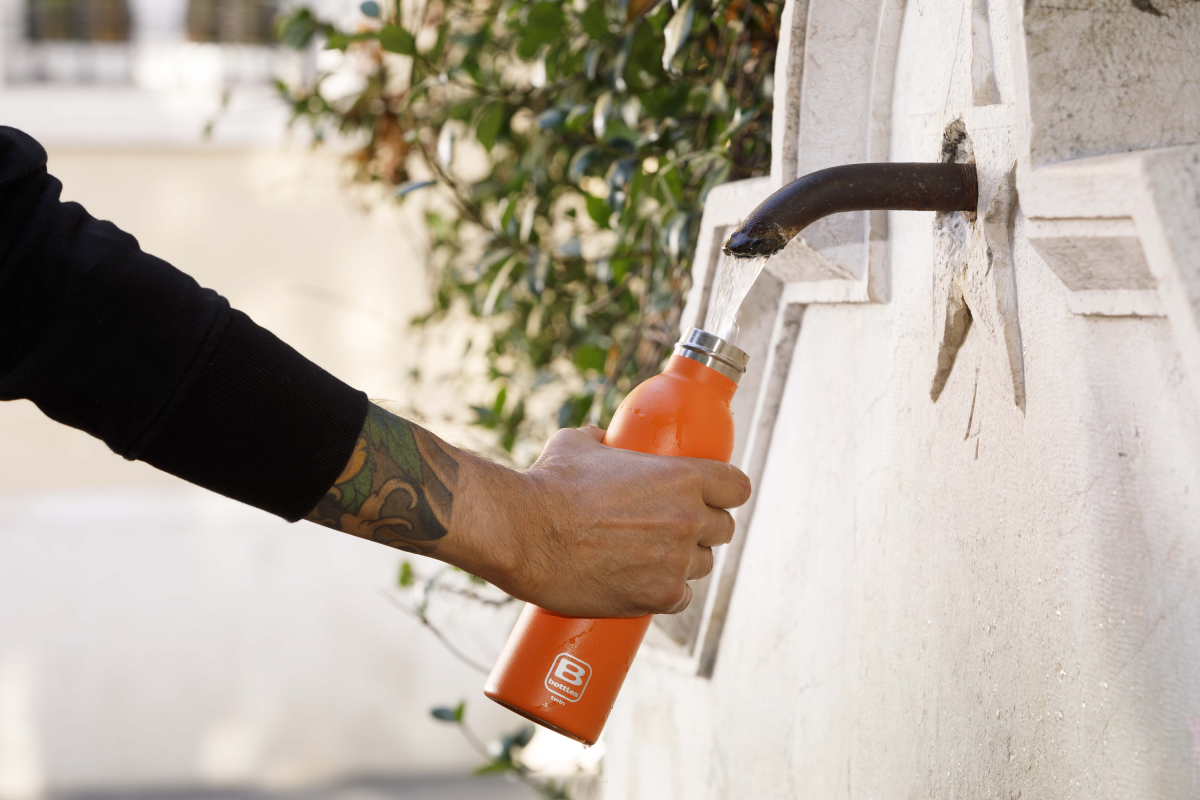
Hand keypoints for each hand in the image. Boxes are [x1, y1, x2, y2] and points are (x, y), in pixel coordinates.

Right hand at [443, 426, 751, 617]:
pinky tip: (643, 584)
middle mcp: (688, 518)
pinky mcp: (658, 597)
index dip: (726, 493)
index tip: (712, 497)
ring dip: (683, 562)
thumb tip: (606, 438)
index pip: (738, 488)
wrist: (521, 532)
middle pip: (723, 530)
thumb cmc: (547, 484)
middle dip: (703, 529)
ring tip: (650, 557)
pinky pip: (680, 598)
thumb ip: (604, 439)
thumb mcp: (579, 444)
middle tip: (672, 528)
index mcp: (682, 476)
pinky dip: (665, 593)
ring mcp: (675, 561)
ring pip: (702, 565)